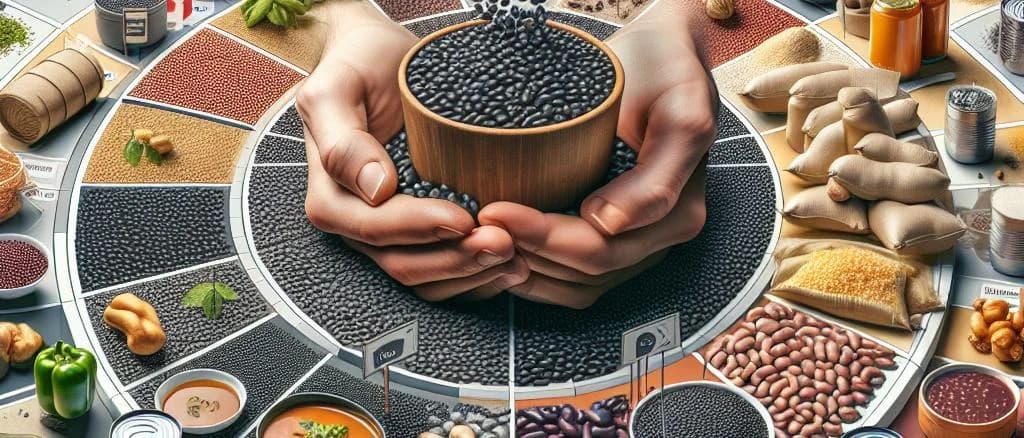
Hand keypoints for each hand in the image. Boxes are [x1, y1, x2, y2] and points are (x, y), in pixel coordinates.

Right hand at [299, 2, 527, 300]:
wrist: (386, 58)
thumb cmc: (360, 64)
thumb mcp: (338, 86)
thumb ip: (342, 139)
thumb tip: (374, 190)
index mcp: (333, 195)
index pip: (372, 229)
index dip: (419, 229)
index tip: (463, 218)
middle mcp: (360, 222)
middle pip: (402, 263)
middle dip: (455, 259)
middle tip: (504, 242)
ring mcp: (393, 232)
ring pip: (428, 277)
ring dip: (473, 274)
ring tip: (516, 256)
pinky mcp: (424, 232)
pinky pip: (447, 272)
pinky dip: (480, 275)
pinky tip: (514, 262)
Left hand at [479, 4, 716, 308]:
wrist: (662, 52)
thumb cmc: (668, 71)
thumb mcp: (679, 113)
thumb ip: (657, 177)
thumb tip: (611, 225)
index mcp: (676, 214)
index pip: (600, 249)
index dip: (543, 238)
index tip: (496, 211)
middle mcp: (657, 236)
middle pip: (583, 272)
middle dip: (526, 252)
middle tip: (477, 224)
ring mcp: (634, 242)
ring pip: (574, 286)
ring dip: (526, 271)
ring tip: (483, 240)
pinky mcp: (610, 237)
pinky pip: (572, 279)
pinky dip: (535, 272)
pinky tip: (503, 250)